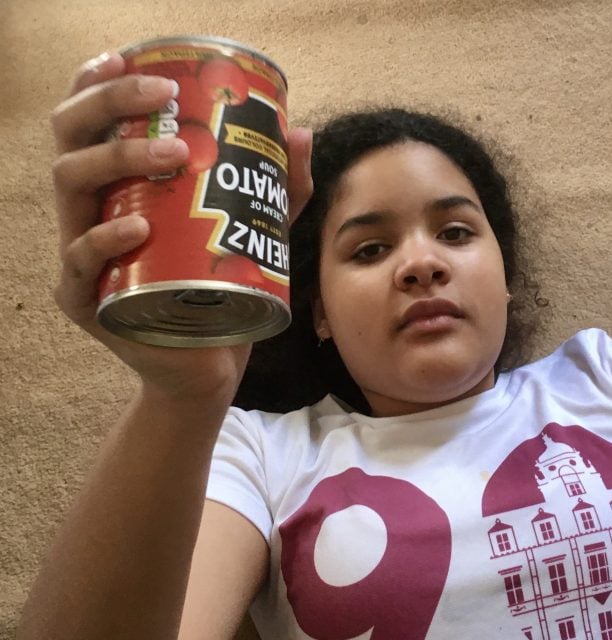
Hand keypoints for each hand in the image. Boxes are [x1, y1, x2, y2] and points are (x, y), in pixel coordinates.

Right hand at [51, 52, 313, 403]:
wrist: (211, 367)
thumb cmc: (222, 292)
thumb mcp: (255, 234)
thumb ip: (276, 189)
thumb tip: (301, 134)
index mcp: (117, 190)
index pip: (90, 123)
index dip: (100, 84)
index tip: (133, 60)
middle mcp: (89, 213)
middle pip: (71, 139)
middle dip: (111, 106)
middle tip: (164, 97)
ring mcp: (80, 255)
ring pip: (71, 188)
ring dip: (119, 159)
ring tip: (174, 153)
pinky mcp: (86, 300)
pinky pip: (81, 260)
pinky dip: (106, 238)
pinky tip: (139, 227)